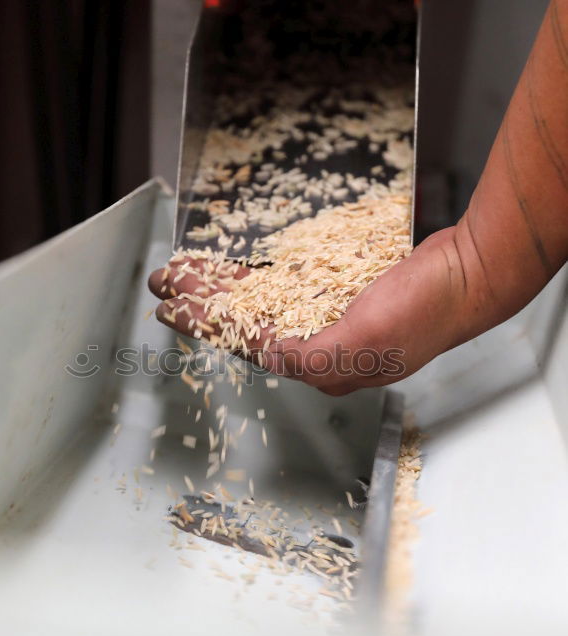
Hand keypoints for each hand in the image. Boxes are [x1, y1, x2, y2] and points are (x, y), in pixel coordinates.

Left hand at [148, 222, 489, 395]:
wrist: (472, 274)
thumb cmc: (431, 308)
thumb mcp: (370, 337)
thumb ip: (316, 356)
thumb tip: (270, 359)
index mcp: (324, 367)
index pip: (247, 344)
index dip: (204, 323)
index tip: (168, 305)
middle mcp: (322, 348)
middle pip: (246, 323)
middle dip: (202, 302)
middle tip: (164, 279)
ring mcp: (331, 320)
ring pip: (261, 303)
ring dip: (223, 286)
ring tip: (187, 270)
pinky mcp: (341, 294)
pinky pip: (284, 286)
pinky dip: (257, 276)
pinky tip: (237, 269)